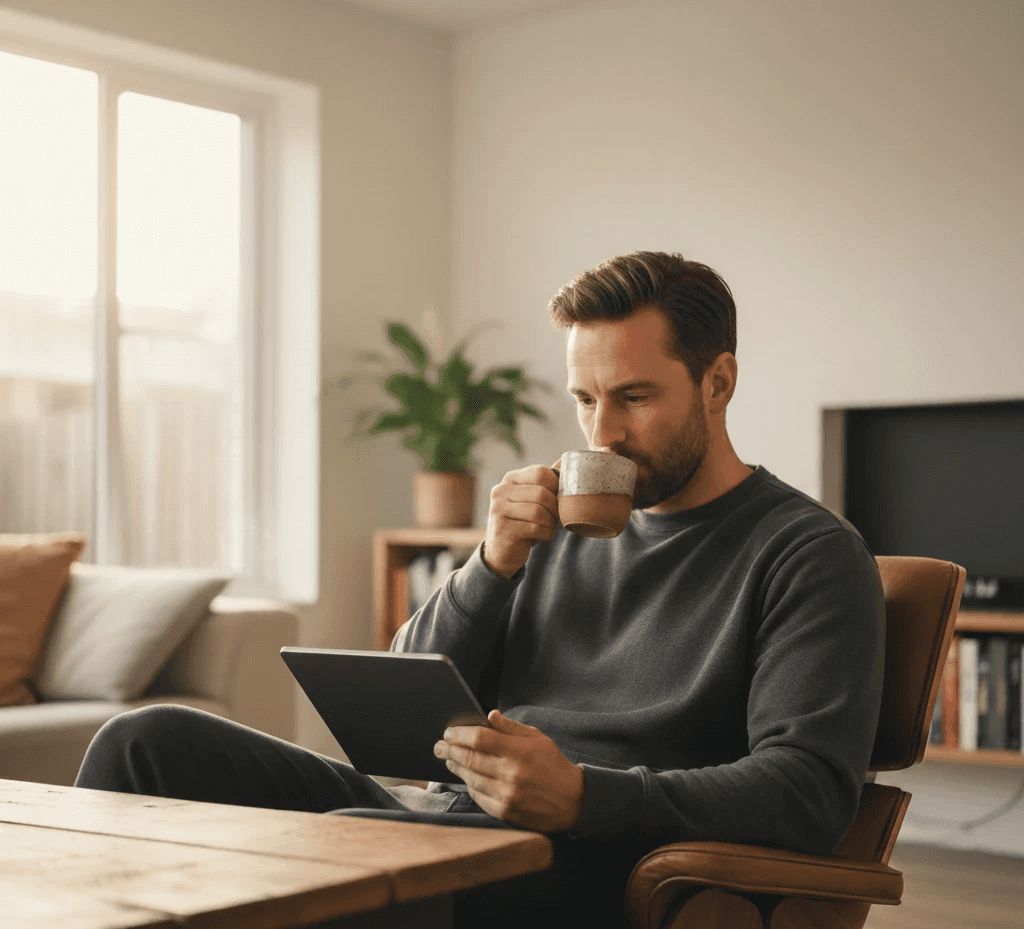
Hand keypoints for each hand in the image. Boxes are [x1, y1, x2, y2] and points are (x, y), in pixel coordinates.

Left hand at [434, 709, 584, 832]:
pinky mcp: (504, 812)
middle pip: (470, 758)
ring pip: (470, 778)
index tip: (449, 731)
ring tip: (449, 759)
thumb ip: (511, 727)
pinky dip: (469, 785)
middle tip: (440, 745)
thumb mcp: (537, 739)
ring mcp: (506, 795)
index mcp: (520, 751)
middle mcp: (511, 774)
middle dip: (450, 750)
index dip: (460, 734)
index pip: (480, 739)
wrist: (572, 801)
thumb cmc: (553, 765)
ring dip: (456, 767)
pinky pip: (478, 796)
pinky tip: (465, 777)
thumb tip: (489, 715)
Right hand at [482, 460, 560, 578]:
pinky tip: (543, 535)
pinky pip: (535, 529)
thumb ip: (545, 482)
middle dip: (555, 508)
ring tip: (549, 527)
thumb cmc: (523, 520)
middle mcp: (500, 491)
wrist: (501, 550)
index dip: (556, 486)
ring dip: (551, 523)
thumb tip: (568, 461)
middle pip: (541, 494)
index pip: (541, 473)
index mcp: (510, 479)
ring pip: (538, 512)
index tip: (557, 499)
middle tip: (556, 518)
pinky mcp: (503, 530)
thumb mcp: (530, 498)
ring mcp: (498, 510)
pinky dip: (546, 534)